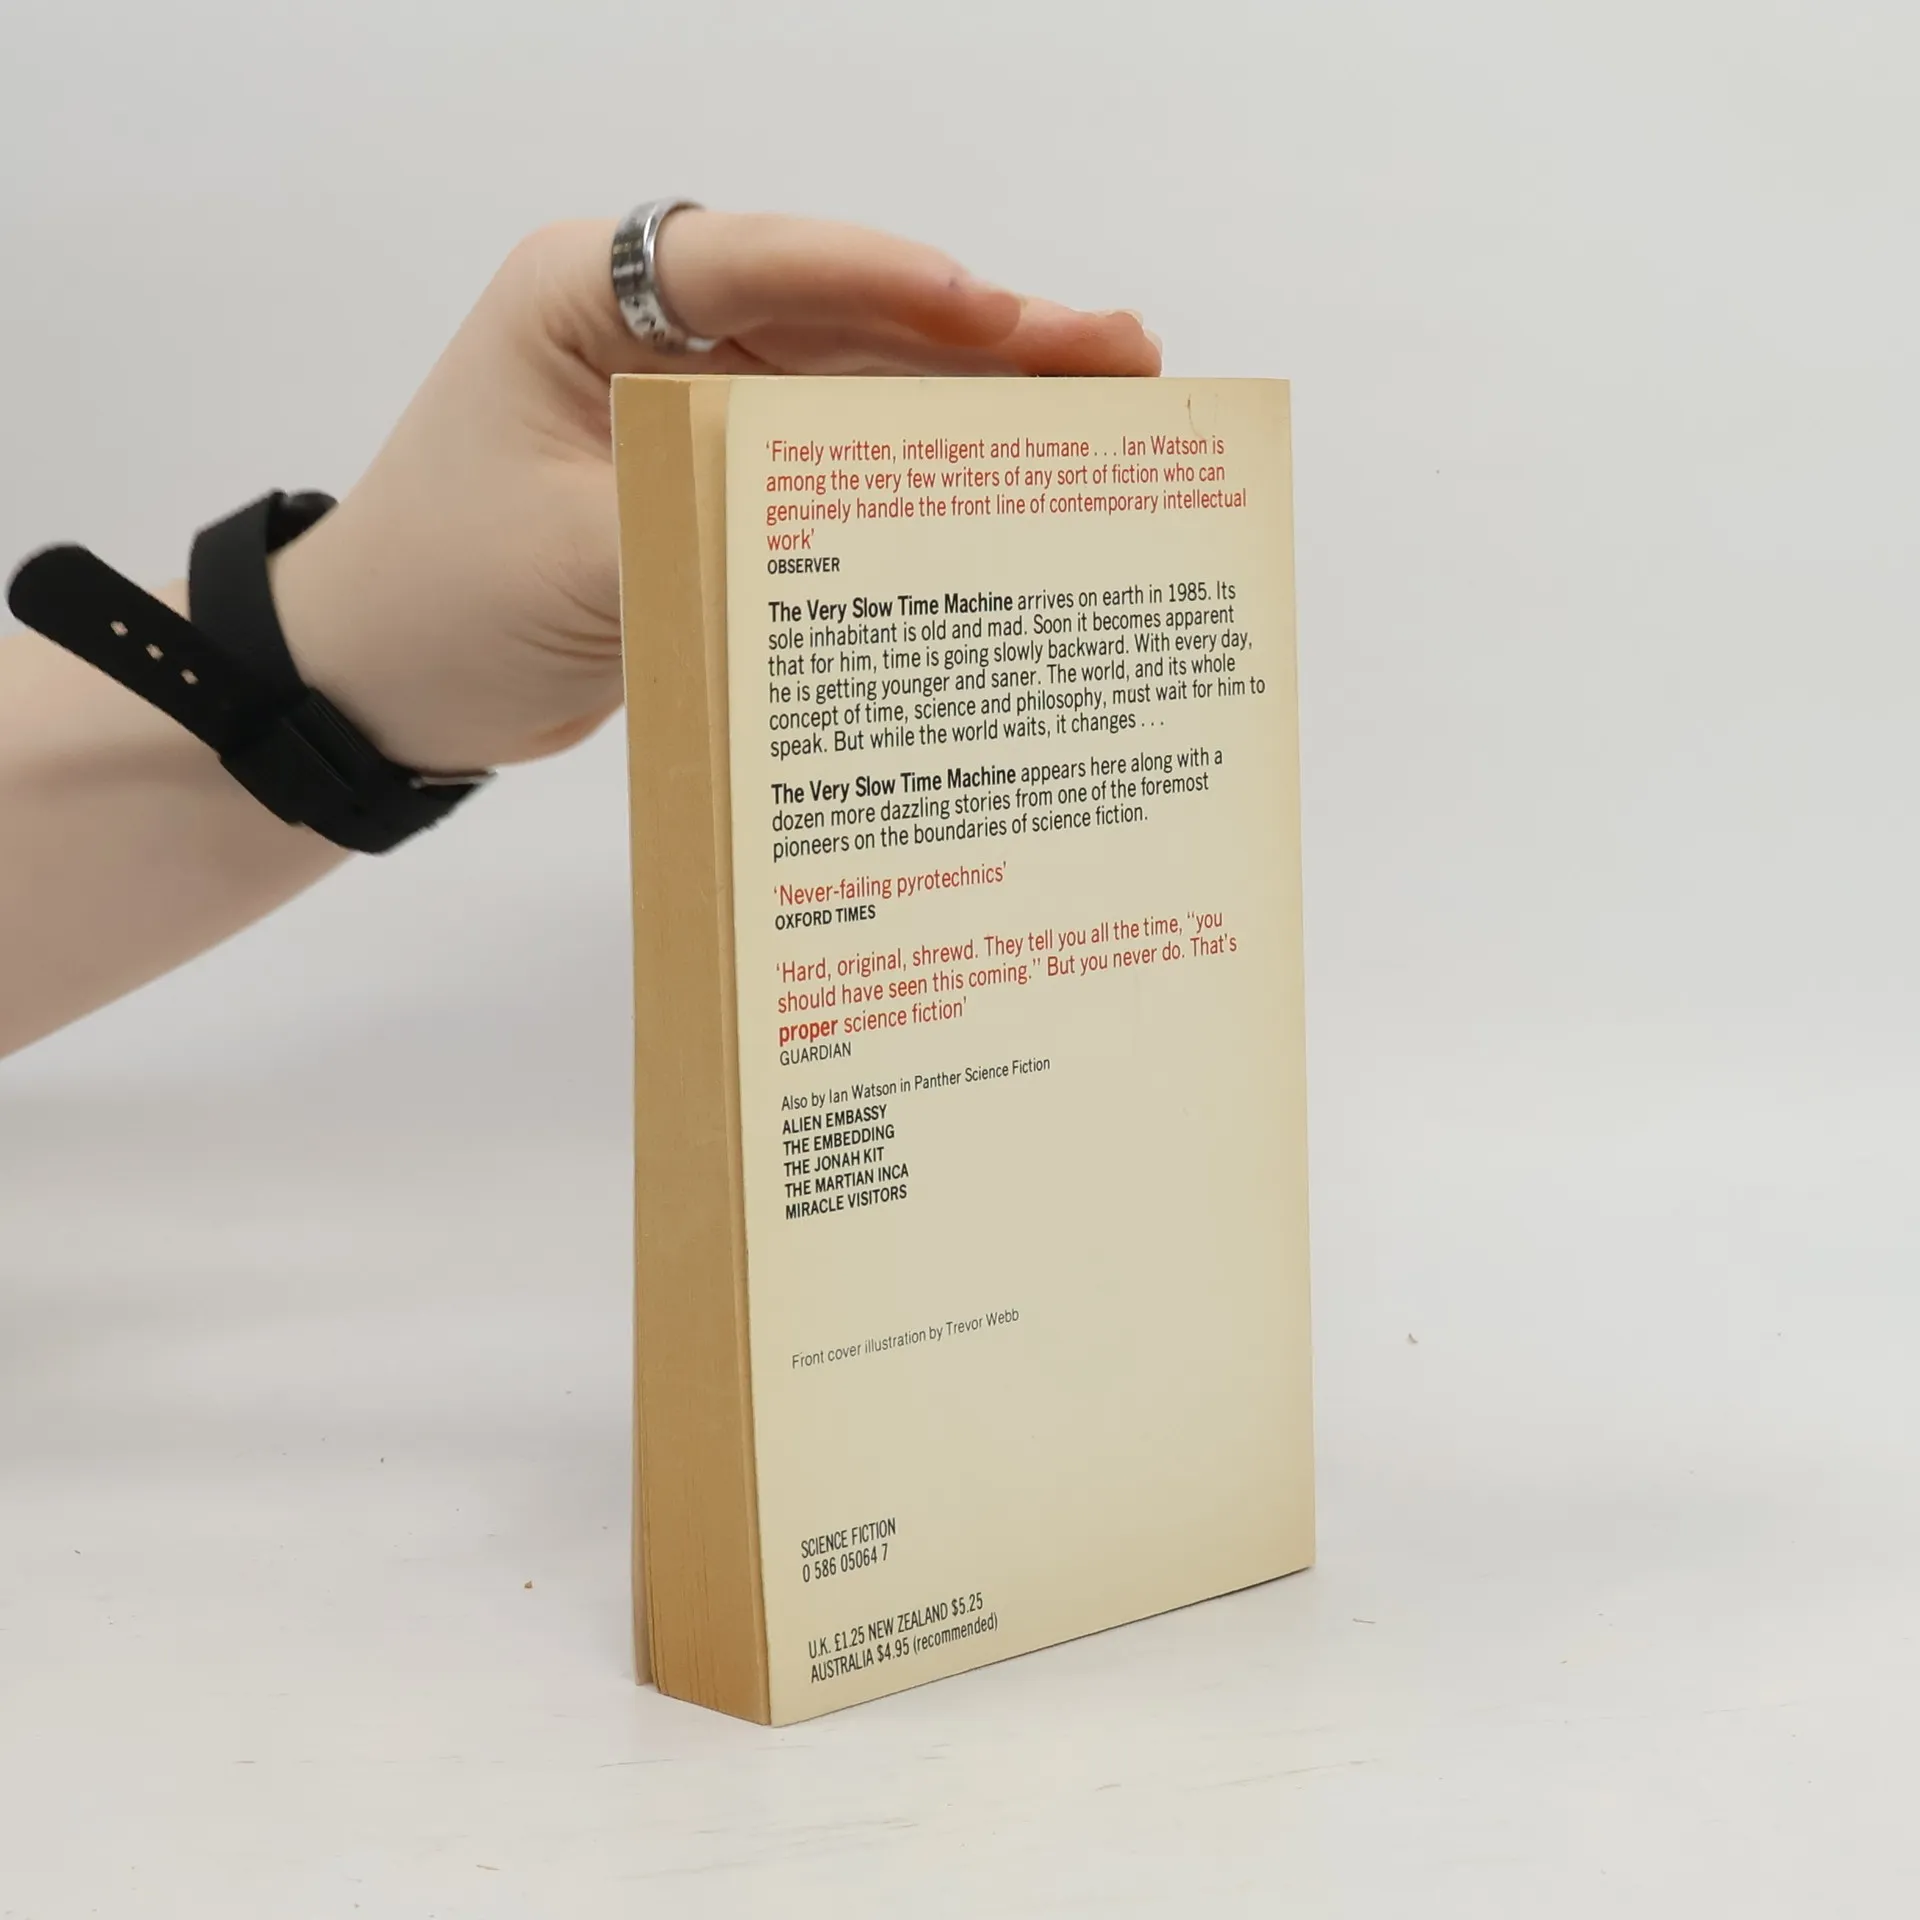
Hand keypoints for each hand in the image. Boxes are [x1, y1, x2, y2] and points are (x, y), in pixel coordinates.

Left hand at [271, 212, 1160, 772]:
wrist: (380, 685)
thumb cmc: (439, 600)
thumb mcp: (575, 557)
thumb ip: (714, 521)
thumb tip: (879, 534)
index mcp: (590, 297)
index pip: (758, 265)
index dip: (889, 285)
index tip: (1002, 313)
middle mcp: (656, 331)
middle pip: (843, 320)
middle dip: (983, 339)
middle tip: (1120, 352)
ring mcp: (697, 404)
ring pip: (860, 389)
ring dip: (978, 402)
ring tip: (1112, 402)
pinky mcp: (723, 482)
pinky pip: (840, 467)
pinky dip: (924, 476)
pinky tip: (1019, 478)